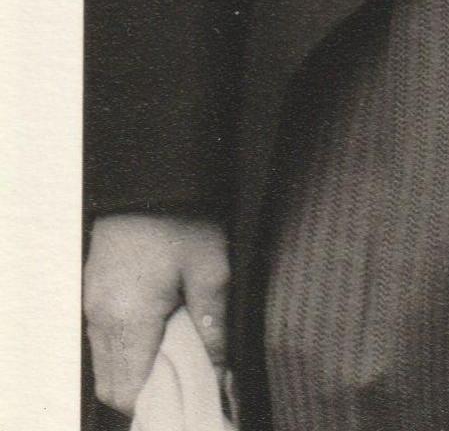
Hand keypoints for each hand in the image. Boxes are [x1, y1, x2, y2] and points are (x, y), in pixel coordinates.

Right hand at [84, 213, 228, 415]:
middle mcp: (101, 318)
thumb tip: (222, 368)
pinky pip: (102, 342)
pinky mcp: (92, 295)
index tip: (187, 397)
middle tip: (183, 383)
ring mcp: (91, 306)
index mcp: (128, 317)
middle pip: (111, 385)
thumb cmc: (184, 220)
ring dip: (134, 372)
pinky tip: (156, 338)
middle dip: (145, 392)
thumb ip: (215, 323)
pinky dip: (126, 351)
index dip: (155, 402)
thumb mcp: (212, 267)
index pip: (127, 389)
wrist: (152, 181)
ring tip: (174, 362)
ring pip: (104, 366)